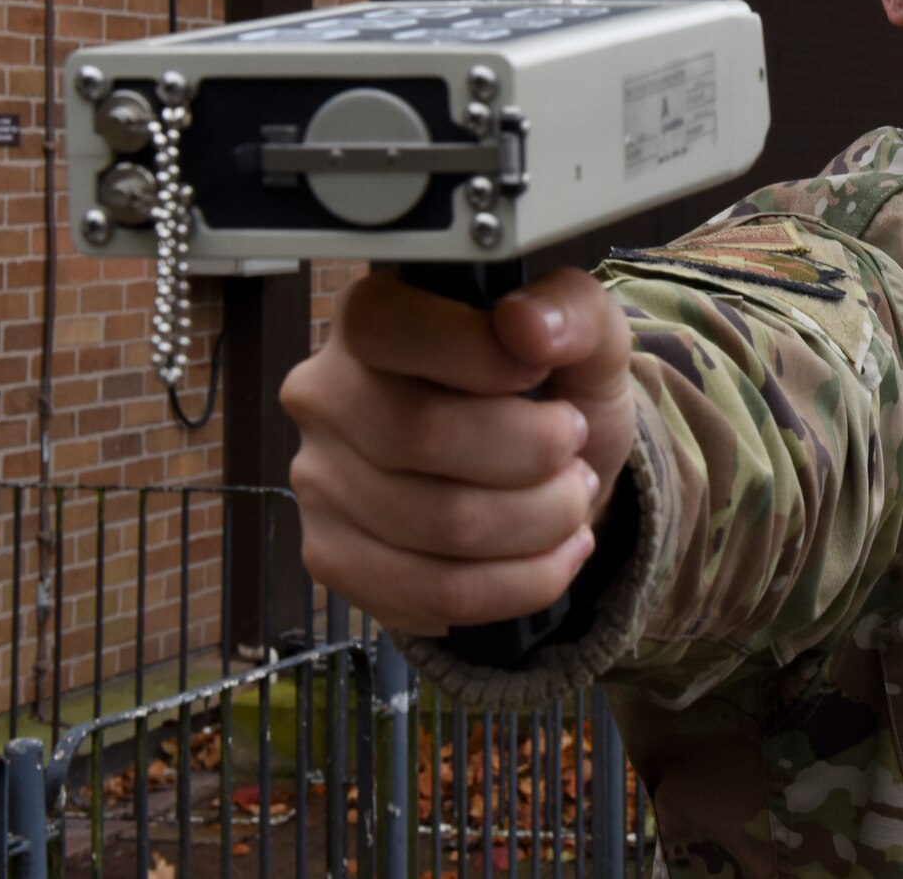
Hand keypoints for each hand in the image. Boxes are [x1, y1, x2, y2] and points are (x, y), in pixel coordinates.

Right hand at [281, 267, 636, 636]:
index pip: (391, 329)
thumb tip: (525, 324)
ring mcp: (319, 481)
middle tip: (573, 449)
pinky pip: (437, 592)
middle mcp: (325, 395)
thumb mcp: (583, 334)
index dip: (482, 357)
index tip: (538, 374)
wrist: (539, 476)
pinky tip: (550, 553)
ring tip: (569, 499)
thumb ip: (570, 310)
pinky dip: (521, 581)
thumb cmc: (550, 391)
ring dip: (542, 521)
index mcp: (368, 317)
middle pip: (427, 434)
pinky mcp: (332, 557)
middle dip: (536, 454)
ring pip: (445, 525)